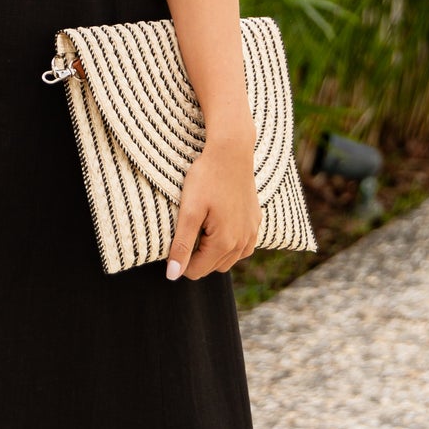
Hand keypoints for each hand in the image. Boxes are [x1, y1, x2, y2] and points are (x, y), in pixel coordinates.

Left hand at [166, 133, 259, 280]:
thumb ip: (181, 245)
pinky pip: (242, 247)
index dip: (180, 260)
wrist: (232, 152)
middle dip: (197, 256)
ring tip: (202, 226)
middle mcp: (243, 243)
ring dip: (213, 252)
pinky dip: (229, 244)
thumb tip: (173, 276)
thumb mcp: (189, 211)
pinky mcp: (256, 223)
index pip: (196, 271)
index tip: (175, 237)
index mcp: (224, 243)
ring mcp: (252, 233)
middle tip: (188, 228)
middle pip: (212, 267)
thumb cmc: (206, 179)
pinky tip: (219, 226)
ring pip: (228, 259)